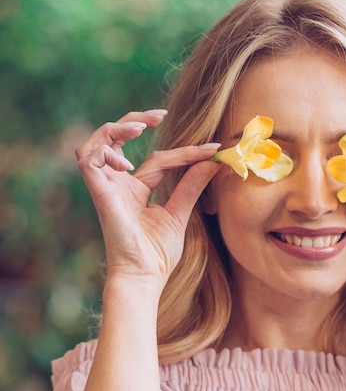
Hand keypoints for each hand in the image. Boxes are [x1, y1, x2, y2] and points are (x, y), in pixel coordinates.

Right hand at [75, 110, 221, 288]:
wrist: (145, 275)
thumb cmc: (158, 253)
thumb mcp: (179, 213)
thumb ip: (191, 186)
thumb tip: (212, 162)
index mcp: (136, 190)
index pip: (158, 159)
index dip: (184, 152)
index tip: (212, 149)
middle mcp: (118, 185)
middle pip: (117, 140)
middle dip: (135, 120)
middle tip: (159, 116)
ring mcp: (106, 188)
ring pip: (95, 143)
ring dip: (115, 129)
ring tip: (139, 127)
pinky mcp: (98, 194)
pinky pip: (88, 160)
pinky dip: (104, 150)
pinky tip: (126, 161)